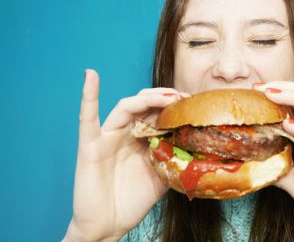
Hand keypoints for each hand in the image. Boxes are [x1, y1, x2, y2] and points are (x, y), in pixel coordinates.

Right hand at [64, 70, 186, 240]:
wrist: (109, 225)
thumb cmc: (133, 201)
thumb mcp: (162, 176)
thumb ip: (174, 157)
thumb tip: (199, 146)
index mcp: (142, 138)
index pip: (159, 113)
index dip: (176, 105)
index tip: (195, 102)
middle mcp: (126, 133)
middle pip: (145, 105)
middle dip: (166, 98)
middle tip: (185, 98)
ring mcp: (107, 136)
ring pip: (127, 107)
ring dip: (147, 98)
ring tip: (166, 97)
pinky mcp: (90, 145)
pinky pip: (87, 119)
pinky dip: (88, 95)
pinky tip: (91, 76)